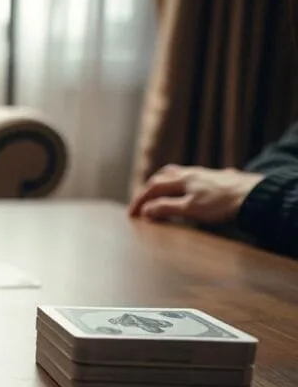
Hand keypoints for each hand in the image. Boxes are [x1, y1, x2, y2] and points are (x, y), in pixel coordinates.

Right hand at [128, 165, 264, 223]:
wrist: (254, 196)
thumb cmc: (222, 204)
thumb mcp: (190, 210)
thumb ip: (166, 209)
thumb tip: (146, 211)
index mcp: (182, 180)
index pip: (153, 187)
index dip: (140, 200)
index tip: (132, 214)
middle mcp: (191, 173)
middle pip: (163, 176)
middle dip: (149, 188)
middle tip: (142, 201)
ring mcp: (205, 174)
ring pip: (179, 174)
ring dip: (165, 182)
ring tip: (161, 191)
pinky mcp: (217, 178)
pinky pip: (194, 177)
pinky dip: (183, 183)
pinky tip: (190, 188)